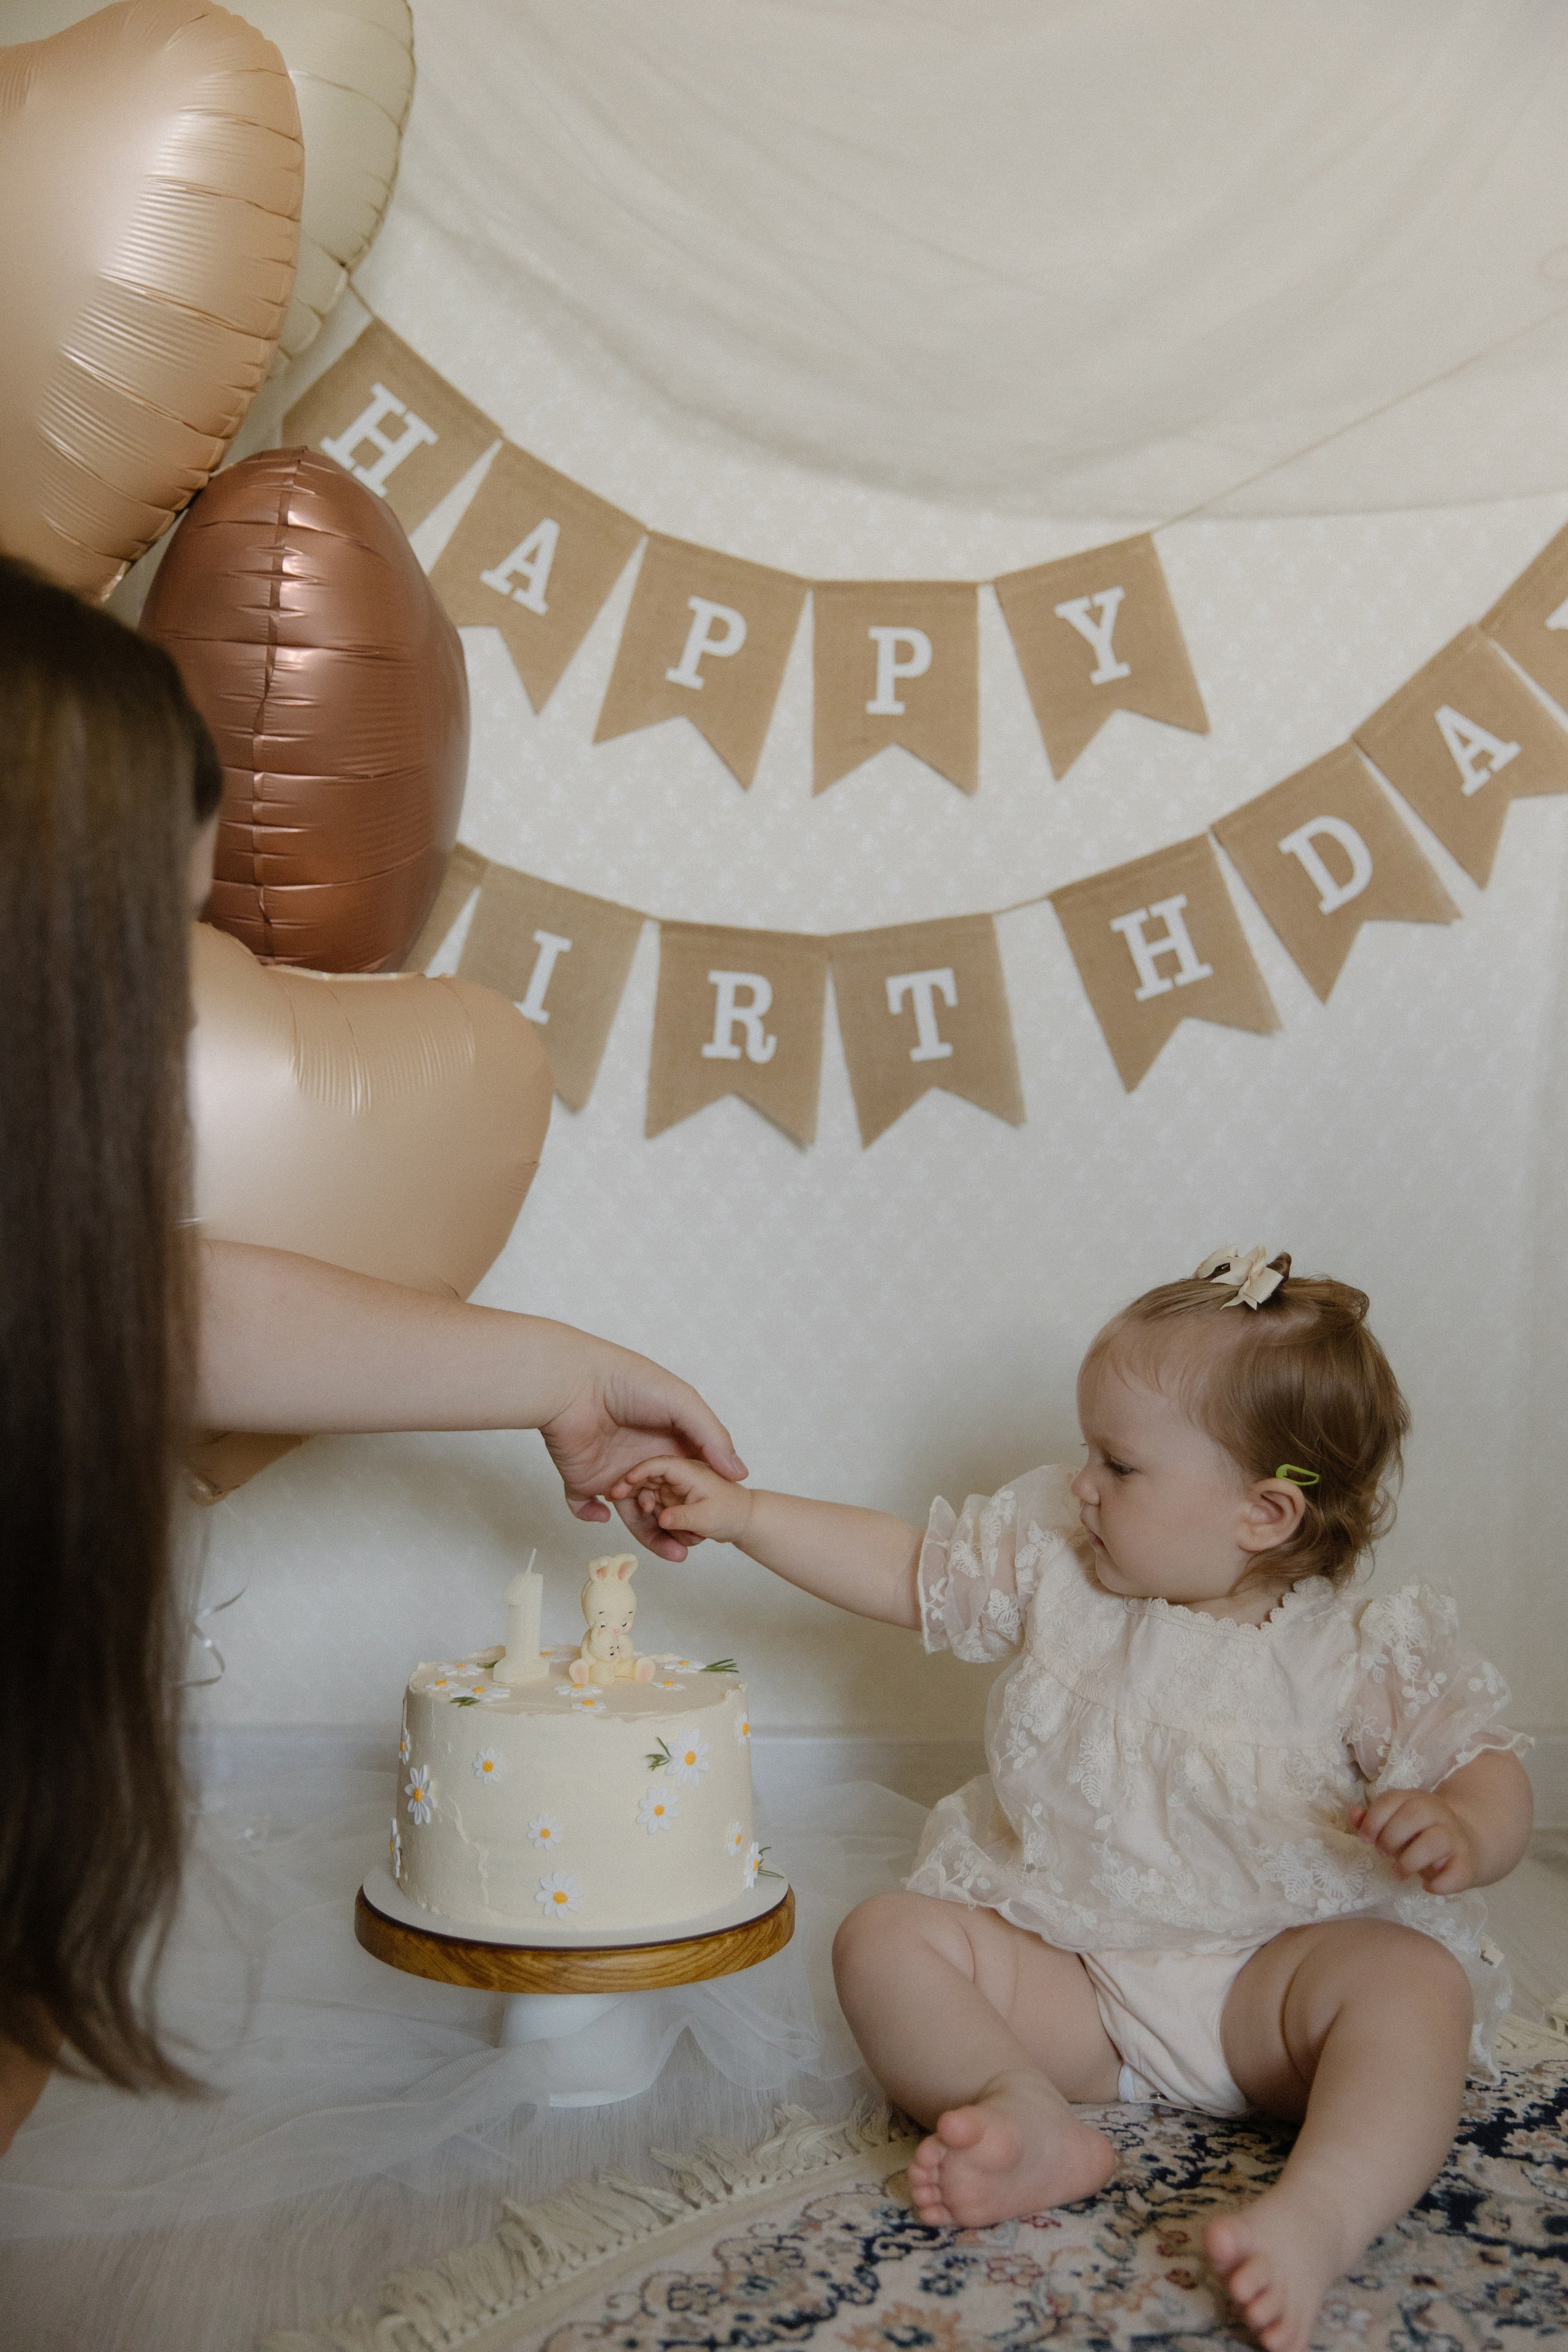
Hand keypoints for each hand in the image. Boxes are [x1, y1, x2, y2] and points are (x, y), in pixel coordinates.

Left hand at [538, 1346, 746, 1563]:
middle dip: (680, 1525)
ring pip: (632, 1513)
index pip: (690, 1478)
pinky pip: (584, 1506)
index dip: (702, 1499)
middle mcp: (642, 1459)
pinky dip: (591, 1514)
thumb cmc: (629, 1382)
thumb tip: (739, 1473)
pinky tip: (605, 1513)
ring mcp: (613, 1470)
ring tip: (673, 1553)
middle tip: (694, 1545)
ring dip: (649, 1534)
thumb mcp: (682, 1402)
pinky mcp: (583, 1477)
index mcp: (667, 1441)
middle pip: (664, 1501)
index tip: (715, 1520)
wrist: (574, 1383)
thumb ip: (712, 1437)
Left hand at [1347, 1790, 1478, 1894]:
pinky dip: (1438, 1883)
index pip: (1393, 1799)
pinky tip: (1427, 1886)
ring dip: (1410, 1860)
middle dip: (1391, 1836)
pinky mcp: (1468, 1863)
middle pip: (1415, 1813)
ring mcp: (1456, 1837)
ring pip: (1436, 1840)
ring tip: (1398, 1873)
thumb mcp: (1396, 1824)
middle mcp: (1439, 1813)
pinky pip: (1456, 1873)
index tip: (1365, 1839)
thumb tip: (1353, 1814)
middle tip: (1382, 1854)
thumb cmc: (1422, 1836)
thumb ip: (1373, 1819)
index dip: (1374, 1819)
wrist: (1468, 1846)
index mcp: (1417, 1799)